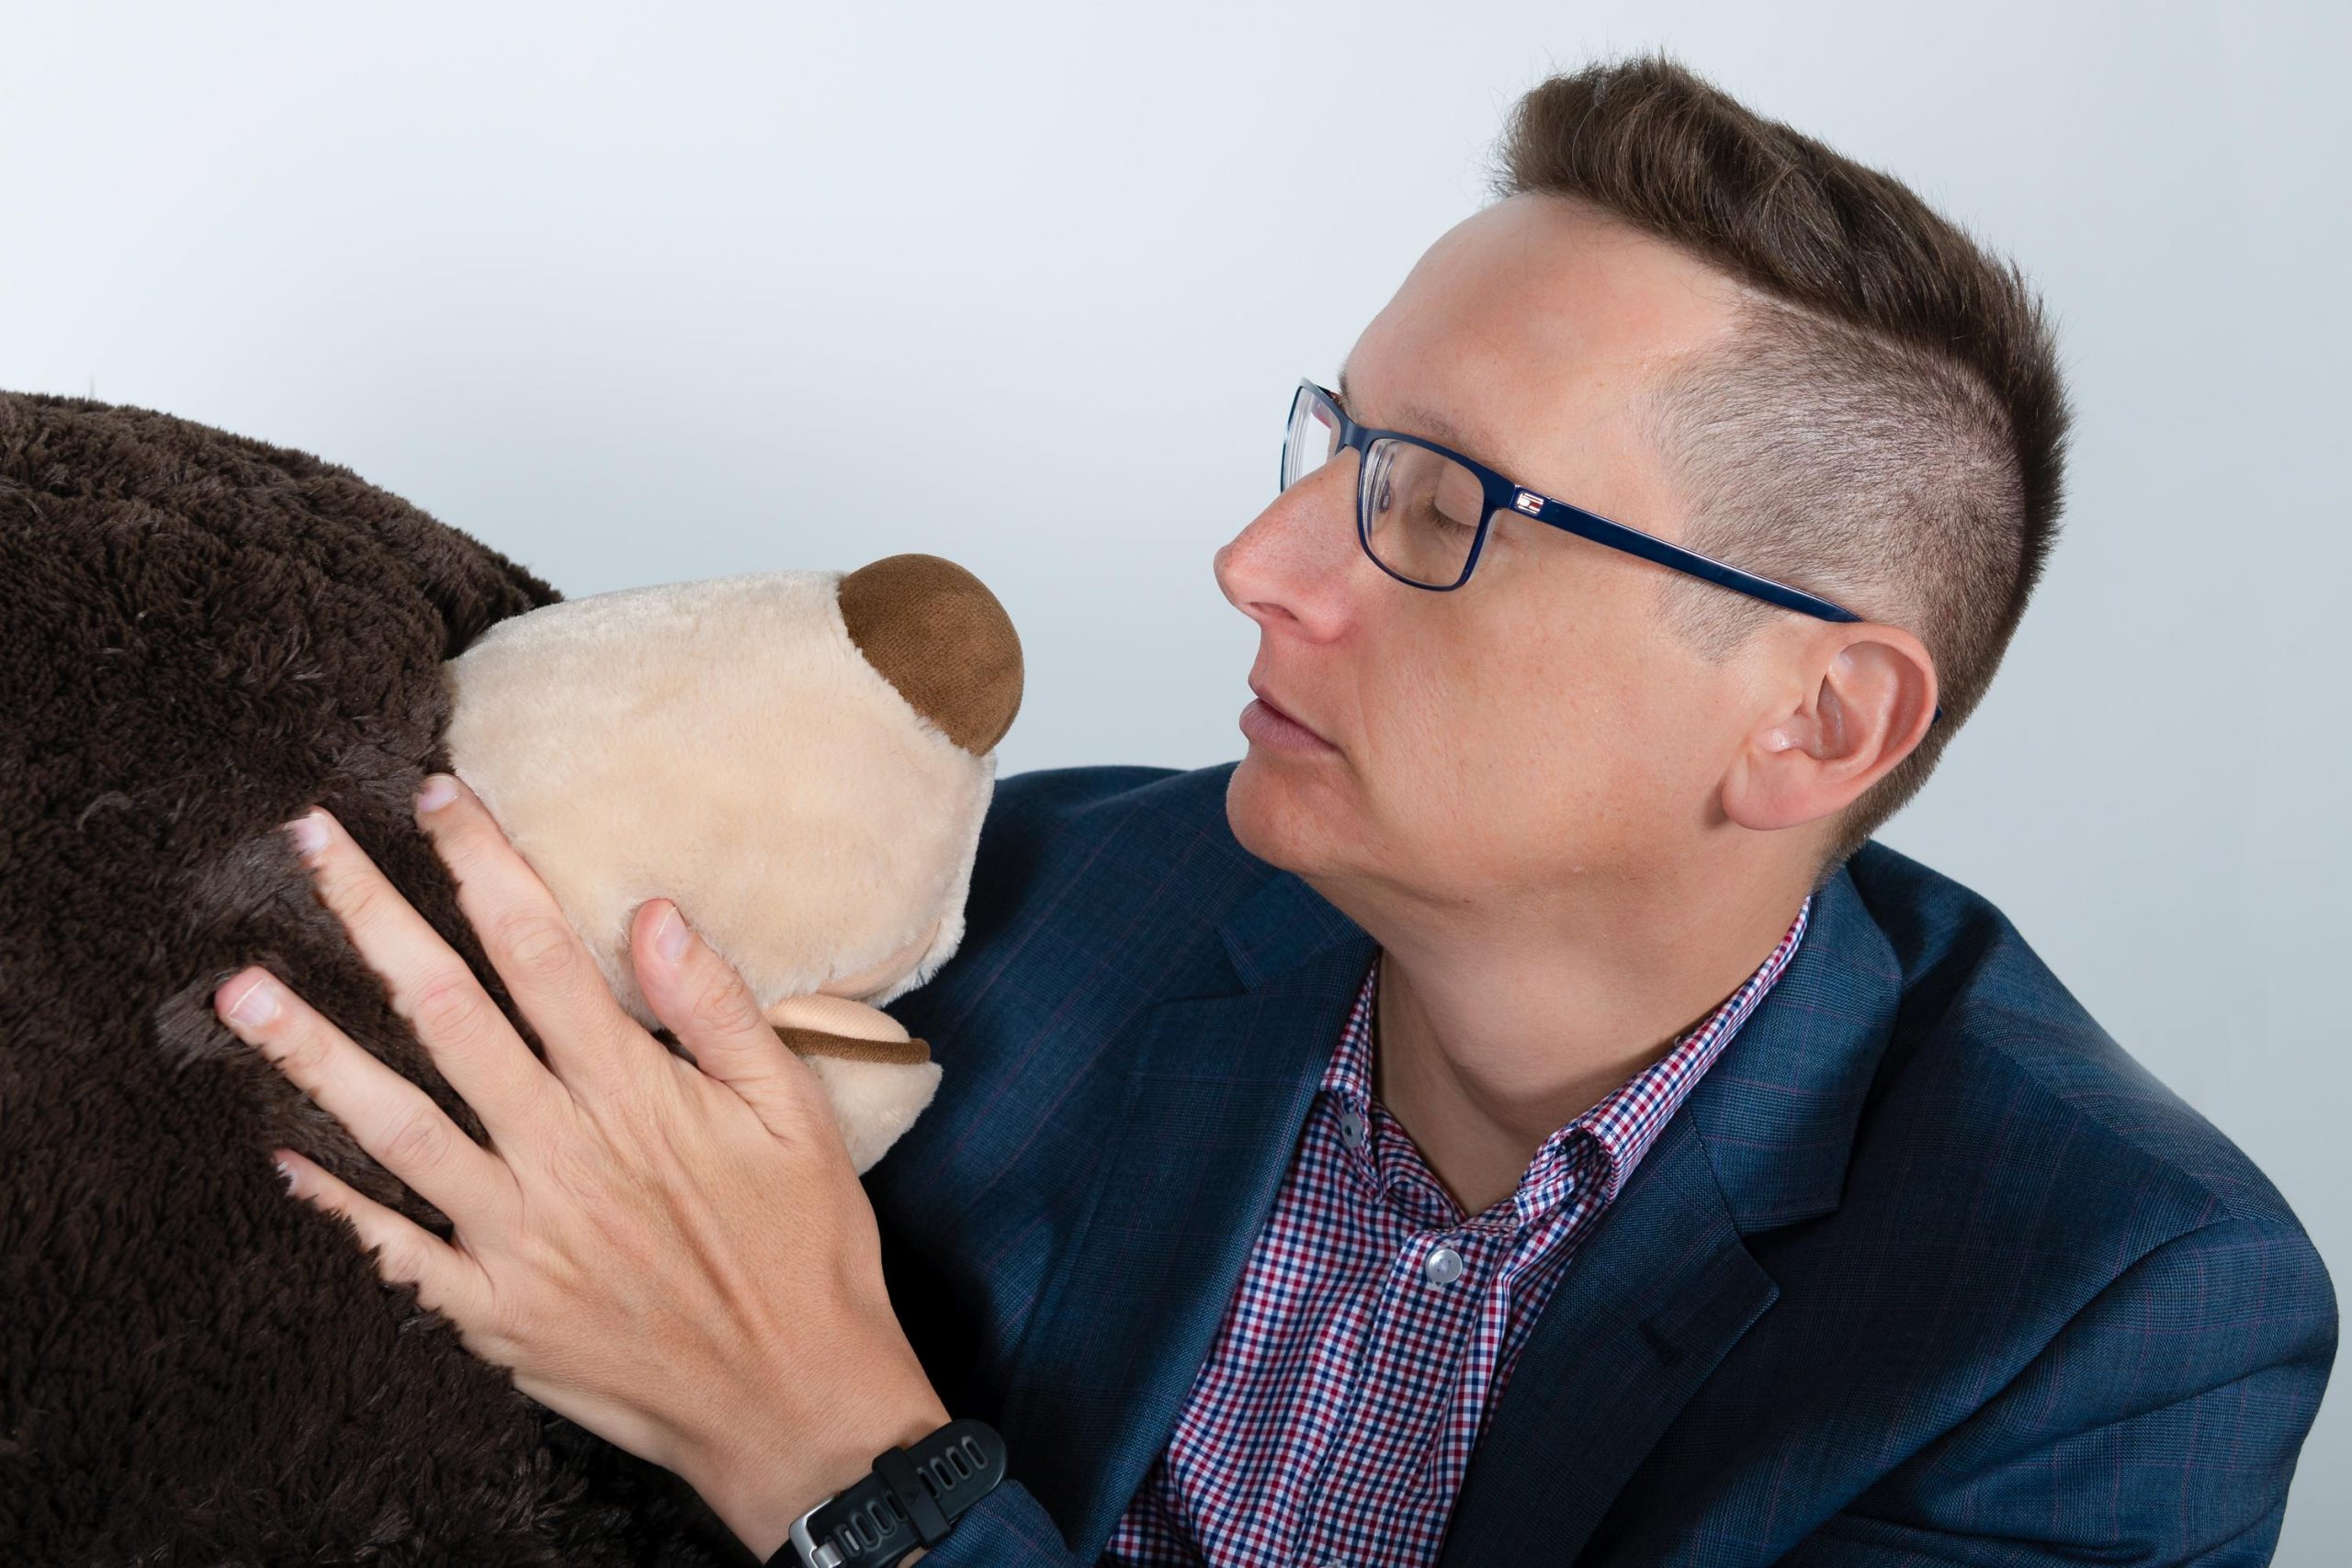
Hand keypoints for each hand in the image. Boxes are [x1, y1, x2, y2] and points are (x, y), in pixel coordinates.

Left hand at [213, 774, 949, 1560]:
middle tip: (308, 842)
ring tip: (240, 989)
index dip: (482, 865)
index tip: (433, 797)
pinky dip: (334, 1205)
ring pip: (396, 1125)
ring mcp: (516, 1235)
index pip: (541, 951)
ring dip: (312, 1051)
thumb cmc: (806, 1248)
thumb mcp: (795, 1116)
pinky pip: (395, 1248)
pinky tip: (279, 1157)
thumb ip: (719, 1012)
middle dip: (373, 918)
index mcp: (635, 1093)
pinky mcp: (493, 1309)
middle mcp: (561, 1152)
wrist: (793, 1402)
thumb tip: (652, 914)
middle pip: (447, 1012)